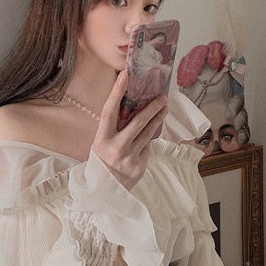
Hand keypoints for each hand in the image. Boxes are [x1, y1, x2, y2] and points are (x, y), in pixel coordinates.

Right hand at [91, 69, 168, 186]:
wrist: (104, 191)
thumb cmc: (102, 162)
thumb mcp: (101, 143)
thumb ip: (114, 128)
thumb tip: (130, 106)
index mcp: (102, 139)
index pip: (110, 111)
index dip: (117, 92)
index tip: (125, 74)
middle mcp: (116, 148)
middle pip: (138, 122)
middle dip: (152, 107)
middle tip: (162, 97)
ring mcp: (130, 158)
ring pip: (148, 133)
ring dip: (158, 119)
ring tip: (164, 109)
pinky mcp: (140, 166)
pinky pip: (147, 148)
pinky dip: (147, 142)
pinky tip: (145, 140)